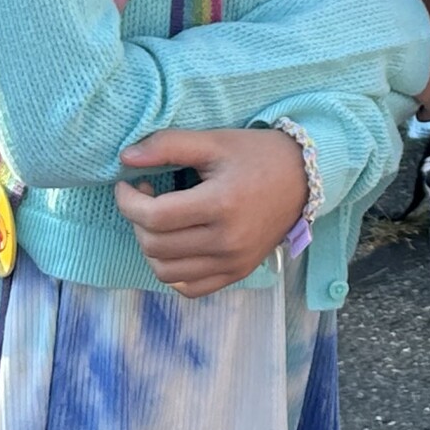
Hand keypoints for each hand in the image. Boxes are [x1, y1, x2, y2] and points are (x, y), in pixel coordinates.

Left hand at [113, 127, 307, 295]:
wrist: (304, 178)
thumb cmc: (257, 155)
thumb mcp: (214, 141)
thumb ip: (168, 145)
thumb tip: (126, 158)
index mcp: (220, 204)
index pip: (154, 216)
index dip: (128, 201)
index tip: (128, 184)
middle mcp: (227, 241)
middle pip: (155, 246)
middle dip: (136, 220)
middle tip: (145, 197)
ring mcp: (233, 262)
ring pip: (166, 272)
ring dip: (150, 247)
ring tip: (158, 222)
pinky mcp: (238, 273)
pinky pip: (189, 288)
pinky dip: (173, 271)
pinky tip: (176, 245)